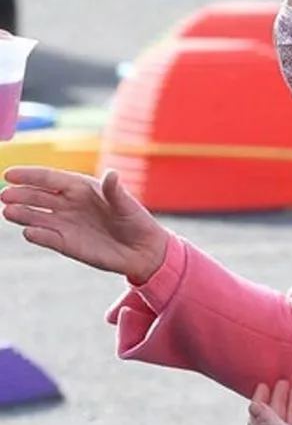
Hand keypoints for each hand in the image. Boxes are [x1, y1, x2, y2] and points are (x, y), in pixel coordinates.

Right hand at [0, 166, 167, 282]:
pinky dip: (39, 235)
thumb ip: (115, 191)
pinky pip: (49, 238)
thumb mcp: (127, 205)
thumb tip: (111, 174)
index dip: (29, 175)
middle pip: (38, 196)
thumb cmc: (136, 221)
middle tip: (4, 195)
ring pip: (38, 217)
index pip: (49, 178)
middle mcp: (68, 204)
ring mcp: (66, 224)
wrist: (144, 250)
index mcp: (80, 188)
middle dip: (21, 195)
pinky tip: (29, 233)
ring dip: (23, 215)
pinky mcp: (68, 244)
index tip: (9, 174)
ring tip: (9, 212)